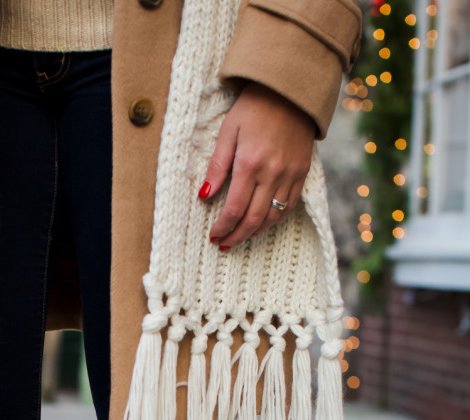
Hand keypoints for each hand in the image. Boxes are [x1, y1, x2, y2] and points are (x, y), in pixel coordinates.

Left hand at [198, 83, 314, 249]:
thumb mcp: (229, 131)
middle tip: (224, 244)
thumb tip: (204, 195)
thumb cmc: (255, 107)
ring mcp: (290, 175)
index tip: (213, 235)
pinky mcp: (302, 173)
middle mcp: (272, 173)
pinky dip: (275, 220)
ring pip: (273, 217)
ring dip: (255, 232)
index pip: (234, 209)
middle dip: (236, 236)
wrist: (291, 89)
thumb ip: (217, 166)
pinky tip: (262, 224)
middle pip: (253, 219)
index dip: (222, 227)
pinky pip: (289, 206)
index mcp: (250, 164)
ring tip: (240, 237)